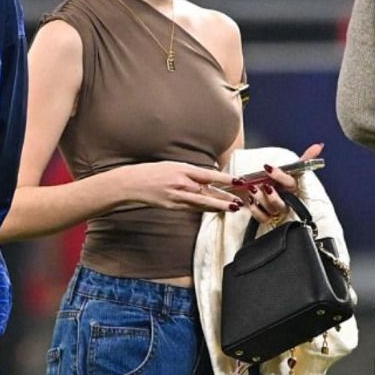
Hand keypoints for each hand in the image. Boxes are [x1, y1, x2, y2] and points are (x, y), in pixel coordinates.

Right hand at [125, 161, 239, 212]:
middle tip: (241, 200)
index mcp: (182, 170)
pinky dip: (206, 208)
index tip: (238, 181)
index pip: (208, 175)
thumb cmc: (152, 172)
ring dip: (220, 206)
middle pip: (209, 191)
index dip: (225, 178)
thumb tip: (208, 176)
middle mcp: (182, 183)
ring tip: (233, 208)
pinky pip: (193, 208)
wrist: (132, 184)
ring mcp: (177, 196)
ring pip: (203, 203)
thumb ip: (190, 172)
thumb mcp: (173, 165)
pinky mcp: (173, 206)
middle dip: (226, 197)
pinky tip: (215, 209)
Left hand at [230, 143, 324, 223]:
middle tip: (263, 186)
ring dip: (261, 199)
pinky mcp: (267, 217)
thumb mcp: (290, 170)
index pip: (290, 183)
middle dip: (272, 196)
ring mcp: (276, 210)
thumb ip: (304, 160)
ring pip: (271, 209)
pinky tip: (250, 201)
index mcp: (292, 189)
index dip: (279, 176)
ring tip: (252, 190)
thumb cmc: (280, 181)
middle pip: (282, 202)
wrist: (266, 192)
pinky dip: (256, 210)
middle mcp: (286, 200)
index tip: (268, 168)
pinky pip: (262, 218)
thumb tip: (319, 146)